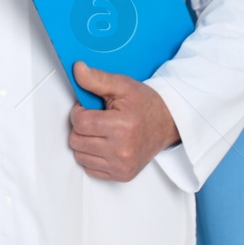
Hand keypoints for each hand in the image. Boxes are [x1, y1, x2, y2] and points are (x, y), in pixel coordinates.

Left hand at [68, 62, 179, 181]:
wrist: (167, 124)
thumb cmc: (144, 105)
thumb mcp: (122, 86)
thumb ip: (96, 79)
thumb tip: (77, 69)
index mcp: (122, 127)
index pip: (80, 123)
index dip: (79, 112)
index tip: (89, 108)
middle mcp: (122, 151)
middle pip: (76, 141)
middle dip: (81, 127)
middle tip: (97, 119)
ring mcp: (122, 166)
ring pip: (80, 156)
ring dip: (85, 143)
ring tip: (102, 132)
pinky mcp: (122, 175)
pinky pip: (90, 168)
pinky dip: (92, 157)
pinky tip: (105, 145)